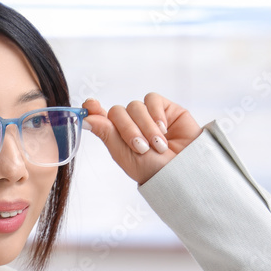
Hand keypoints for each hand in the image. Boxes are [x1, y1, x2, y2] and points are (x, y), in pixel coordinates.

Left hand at [81, 93, 201, 184]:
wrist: (185, 170)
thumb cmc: (154, 170)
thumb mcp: (125, 155)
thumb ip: (107, 134)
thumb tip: (85, 118)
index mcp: (117, 136)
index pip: (100, 117)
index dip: (93, 110)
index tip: (90, 106)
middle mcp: (131, 123)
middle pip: (117, 111)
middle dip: (128, 130)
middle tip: (142, 148)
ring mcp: (147, 115)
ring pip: (135, 106)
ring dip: (145, 127)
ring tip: (158, 145)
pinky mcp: (165, 108)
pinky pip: (152, 100)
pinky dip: (156, 115)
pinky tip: (164, 131)